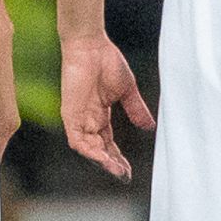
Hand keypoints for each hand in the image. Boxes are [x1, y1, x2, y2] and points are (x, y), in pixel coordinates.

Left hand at [60, 31, 147, 179]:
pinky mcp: (70, 115)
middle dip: (111, 164)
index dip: (118, 158)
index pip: (108, 144)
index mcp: (100, 115)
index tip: (129, 170)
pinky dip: (89, 151)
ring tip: (117, 170)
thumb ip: (136, 109)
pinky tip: (102, 158)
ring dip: (101, 161)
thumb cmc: (106, 62)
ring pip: (88, 149)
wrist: (90, 46)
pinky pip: (77, 140)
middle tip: (124, 175)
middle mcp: (88, 120)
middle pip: (99, 150)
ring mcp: (78, 118)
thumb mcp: (127, 91)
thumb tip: (150, 126)